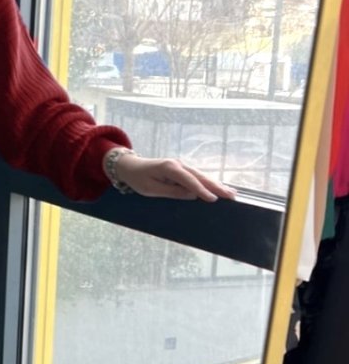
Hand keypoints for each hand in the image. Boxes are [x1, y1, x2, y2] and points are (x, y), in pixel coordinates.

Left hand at [110, 150, 236, 201]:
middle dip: (216, 186)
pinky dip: (208, 183)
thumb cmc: (138, 179)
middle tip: (231, 195)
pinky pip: (196, 177)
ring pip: (201, 176)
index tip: (213, 199)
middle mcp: (178, 164)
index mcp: (169, 168)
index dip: (202, 190)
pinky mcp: (181, 169)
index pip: (189, 180)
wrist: (130, 166)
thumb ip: (171, 192)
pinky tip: (219, 188)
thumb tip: (192, 195)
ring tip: (231, 193)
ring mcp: (181, 165)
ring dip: (216, 184)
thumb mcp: (151, 189)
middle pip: (200, 176)